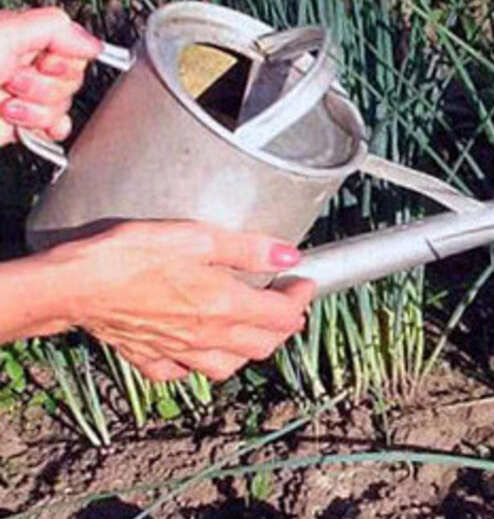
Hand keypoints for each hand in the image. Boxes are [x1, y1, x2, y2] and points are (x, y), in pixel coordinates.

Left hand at [0, 8, 102, 145]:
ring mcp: (26, 96)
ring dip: (36, 108)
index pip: (76, 48)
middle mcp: (27, 65)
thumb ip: (55, 29)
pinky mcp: (22, 124)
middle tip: (13, 81)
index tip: (43, 61)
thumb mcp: (5, 33)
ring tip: (5, 102)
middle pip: (73, 78)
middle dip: (45, 85)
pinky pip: (56, 128)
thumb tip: (93, 43)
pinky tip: (28, 123)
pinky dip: (48, 128)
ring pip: (64, 105)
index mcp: (25, 38)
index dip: (64, 59)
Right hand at [34, 221, 314, 381]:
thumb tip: (291, 253)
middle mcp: (207, 336)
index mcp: (225, 305)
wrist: (74, 285)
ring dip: (249, 350)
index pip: (282, 316)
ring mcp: (178, 352)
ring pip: (229, 366)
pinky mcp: (148, 358)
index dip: (300, 300)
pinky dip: (199, 365)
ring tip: (251, 327)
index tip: (304, 283)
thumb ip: (247, 247)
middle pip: (264, 346)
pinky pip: (184, 372)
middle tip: (284, 304)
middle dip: (283, 326)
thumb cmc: (131, 254)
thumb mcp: (196, 237)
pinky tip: (198, 348)